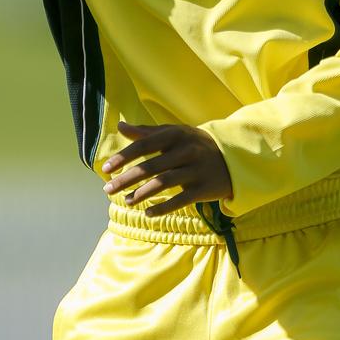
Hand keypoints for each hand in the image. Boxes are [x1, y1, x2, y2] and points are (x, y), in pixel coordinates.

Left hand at [102, 121, 232, 215]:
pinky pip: (180, 200)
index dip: (123, 157)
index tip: (105, 168)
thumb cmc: (195, 144)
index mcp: (176, 134)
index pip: (144, 145)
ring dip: (141, 194)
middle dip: (126, 179)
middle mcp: (186, 150)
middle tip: (107, 189)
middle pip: (150, 166)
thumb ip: (146, 132)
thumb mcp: (174, 134)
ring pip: (164, 183)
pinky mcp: (204, 188)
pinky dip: (163, 207)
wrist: (234, 158)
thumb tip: (120, 127)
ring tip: (126, 201)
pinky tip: (147, 213)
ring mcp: (196, 170)